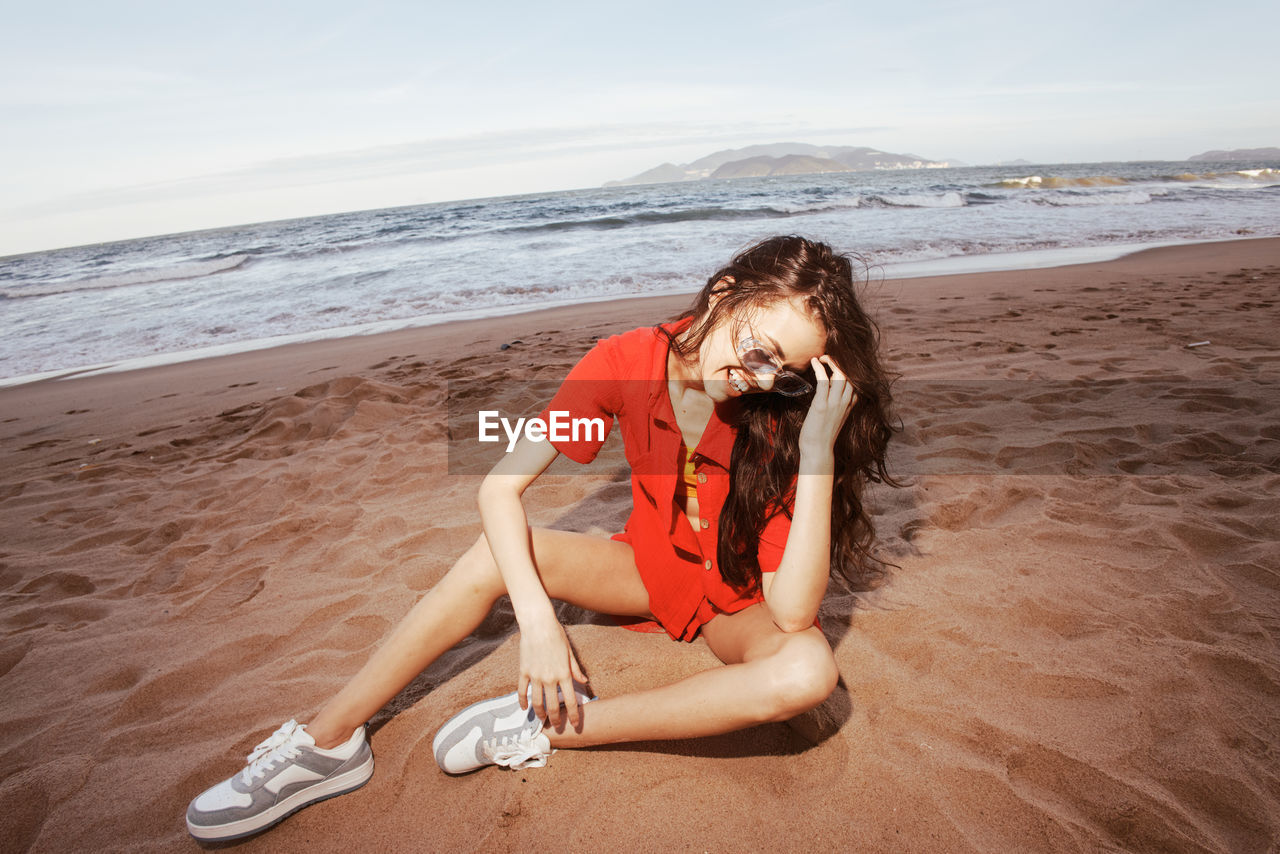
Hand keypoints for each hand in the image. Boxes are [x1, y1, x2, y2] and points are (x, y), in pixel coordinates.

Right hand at [517, 608, 587, 728]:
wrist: (538, 624)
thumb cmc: (556, 635)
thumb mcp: (569, 652)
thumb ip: (575, 670)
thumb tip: (584, 682)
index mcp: (564, 674)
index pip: (570, 701)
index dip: (573, 715)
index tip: (575, 725)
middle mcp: (549, 678)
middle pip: (552, 706)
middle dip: (555, 719)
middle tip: (557, 726)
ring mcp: (535, 676)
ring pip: (537, 702)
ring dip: (540, 714)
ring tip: (542, 720)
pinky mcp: (524, 671)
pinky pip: (522, 691)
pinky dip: (523, 701)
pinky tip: (525, 708)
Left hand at [797, 355, 856, 455]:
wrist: (817, 449)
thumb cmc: (822, 433)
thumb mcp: (835, 415)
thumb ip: (836, 402)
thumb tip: (829, 387)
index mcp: (850, 405)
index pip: (856, 381)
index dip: (849, 369)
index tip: (838, 363)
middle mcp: (845, 402)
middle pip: (850, 375)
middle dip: (841, 362)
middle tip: (828, 357)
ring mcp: (835, 403)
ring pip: (840, 375)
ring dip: (831, 362)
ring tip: (822, 357)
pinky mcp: (822, 405)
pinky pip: (824, 381)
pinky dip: (819, 368)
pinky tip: (815, 362)